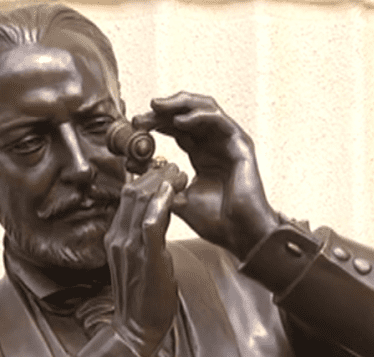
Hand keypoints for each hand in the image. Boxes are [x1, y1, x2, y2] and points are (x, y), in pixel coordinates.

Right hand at [105, 163, 187, 356]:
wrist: (135, 329)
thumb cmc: (143, 298)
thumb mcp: (141, 260)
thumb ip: (146, 238)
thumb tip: (159, 217)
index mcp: (116, 236)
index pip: (128, 196)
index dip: (148, 179)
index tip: (167, 173)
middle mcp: (118, 238)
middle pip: (132, 192)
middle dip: (156, 175)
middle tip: (176, 168)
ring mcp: (129, 247)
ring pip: (140, 201)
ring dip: (162, 183)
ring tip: (179, 174)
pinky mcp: (145, 258)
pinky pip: (151, 223)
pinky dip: (162, 203)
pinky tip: (173, 192)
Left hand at [133, 92, 279, 260]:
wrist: (241, 235)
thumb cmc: (216, 222)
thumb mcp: (178, 200)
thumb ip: (160, 185)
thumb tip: (133, 172)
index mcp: (202, 156)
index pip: (176, 129)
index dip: (156, 124)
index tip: (135, 127)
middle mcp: (215, 145)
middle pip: (188, 114)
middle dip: (163, 111)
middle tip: (140, 116)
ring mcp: (229, 143)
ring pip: (205, 109)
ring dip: (179, 105)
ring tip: (157, 107)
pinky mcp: (241, 145)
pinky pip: (219, 121)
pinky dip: (199, 117)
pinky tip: (179, 121)